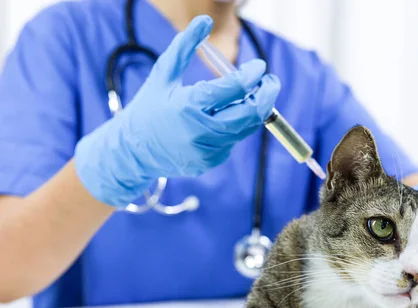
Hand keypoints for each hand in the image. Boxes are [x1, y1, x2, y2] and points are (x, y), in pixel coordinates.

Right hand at [74, 15, 279, 206]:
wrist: (132, 150)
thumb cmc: (149, 107)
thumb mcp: (163, 74)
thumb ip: (185, 45)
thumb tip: (205, 20)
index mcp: (188, 106)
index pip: (234, 88)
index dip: (253, 74)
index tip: (259, 66)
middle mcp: (200, 132)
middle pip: (250, 113)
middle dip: (267, 95)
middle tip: (270, 81)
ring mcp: (206, 151)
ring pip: (245, 128)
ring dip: (252, 110)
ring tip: (251, 95)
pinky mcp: (210, 163)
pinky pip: (232, 141)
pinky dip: (234, 126)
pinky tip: (222, 118)